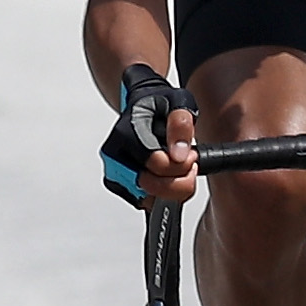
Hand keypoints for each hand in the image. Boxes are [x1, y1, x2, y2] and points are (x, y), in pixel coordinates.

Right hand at [100, 64, 200, 206]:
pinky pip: (145, 202)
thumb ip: (180, 125)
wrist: (143, 106)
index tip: (191, 155)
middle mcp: (114, 157)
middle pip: (150, 187)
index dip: (182, 165)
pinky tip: (167, 177)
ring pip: (148, 200)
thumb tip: (179, 154)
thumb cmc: (160, 104)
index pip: (158, 166)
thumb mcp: (179, 103)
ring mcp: (114, 173)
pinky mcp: (119, 185)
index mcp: (125, 135)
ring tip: (177, 169)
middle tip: (187, 165)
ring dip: (171, 189)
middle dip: (178, 180)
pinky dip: (161, 195)